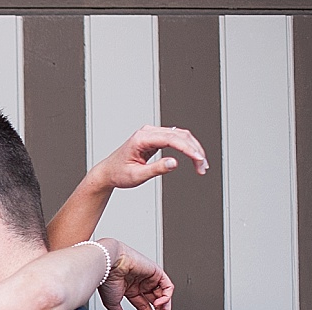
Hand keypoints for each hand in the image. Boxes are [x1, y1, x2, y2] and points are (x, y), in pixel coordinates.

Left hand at [90, 125, 208, 188]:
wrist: (108, 172)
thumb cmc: (118, 173)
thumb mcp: (136, 176)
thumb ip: (156, 169)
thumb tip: (174, 163)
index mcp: (141, 138)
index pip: (171, 138)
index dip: (188, 148)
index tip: (198, 159)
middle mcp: (147, 132)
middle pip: (180, 135)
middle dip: (195, 150)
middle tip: (203, 166)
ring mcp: (152, 134)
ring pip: (181, 136)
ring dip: (193, 149)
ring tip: (201, 165)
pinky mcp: (155, 138)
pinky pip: (176, 139)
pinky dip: (187, 148)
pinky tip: (194, 158)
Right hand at [97, 239, 175, 309]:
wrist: (109, 264)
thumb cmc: (107, 278)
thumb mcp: (112, 303)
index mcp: (131, 290)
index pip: (145, 307)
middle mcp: (141, 284)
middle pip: (158, 303)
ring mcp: (150, 278)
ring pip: (164, 296)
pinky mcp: (156, 272)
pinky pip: (167, 286)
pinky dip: (166, 296)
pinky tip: (159, 304)